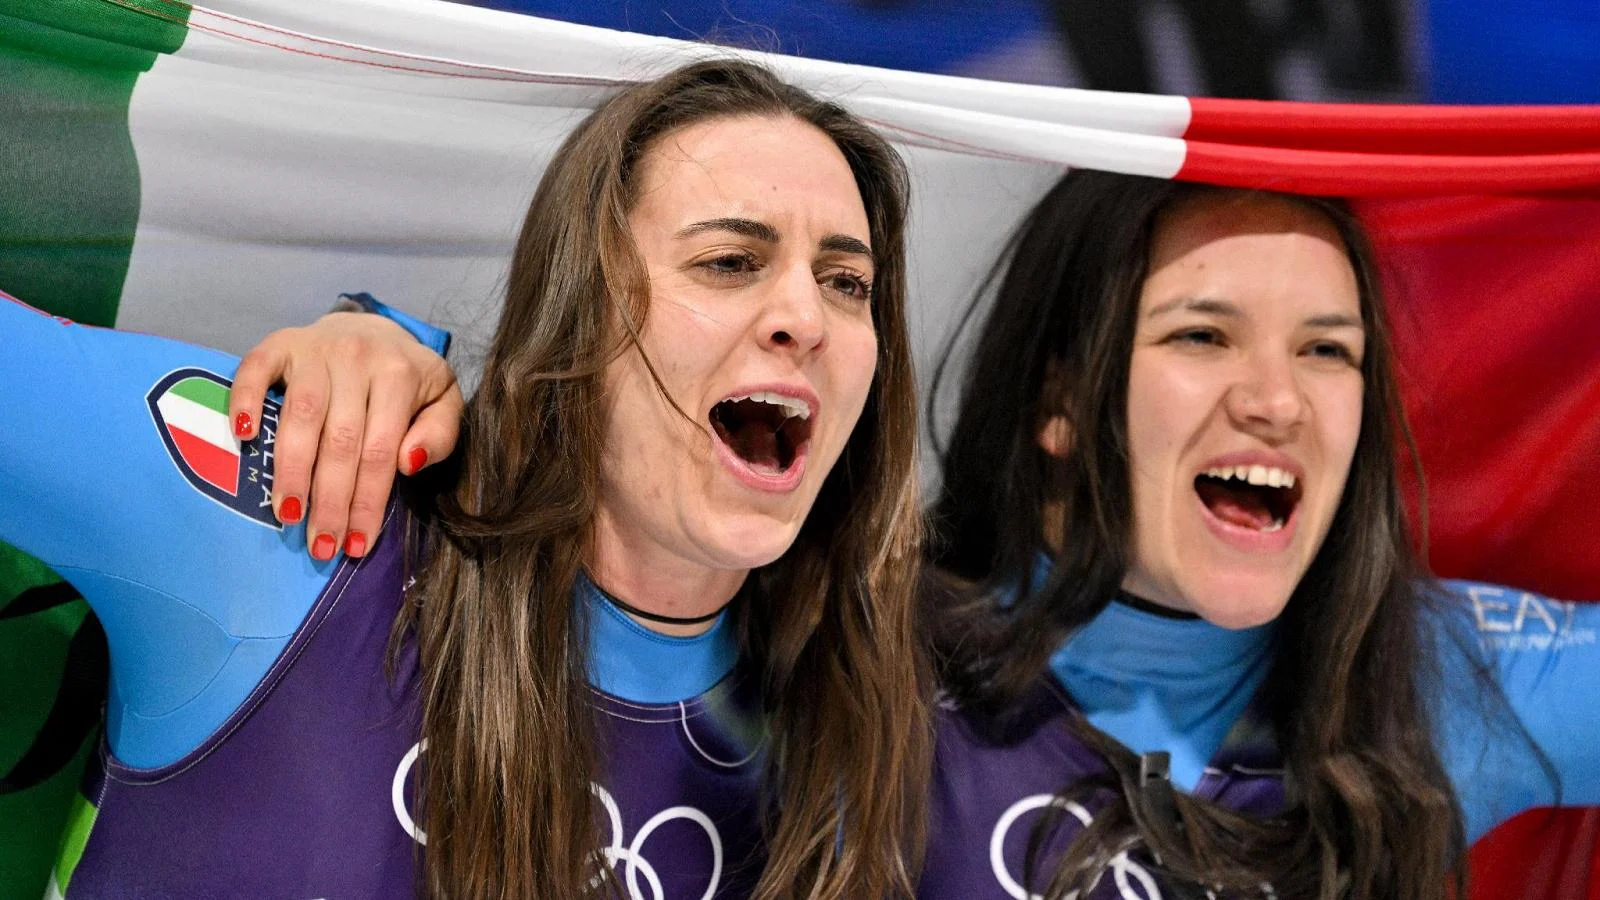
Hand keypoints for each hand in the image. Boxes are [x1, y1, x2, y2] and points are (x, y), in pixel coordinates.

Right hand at [227, 312, 462, 559]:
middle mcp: (357, 358)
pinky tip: (245, 437)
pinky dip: (245, 401)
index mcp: (400, 376)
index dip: (367, 503)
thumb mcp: (442, 402)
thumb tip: (409, 464)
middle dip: (329, 500)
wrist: (374, 328)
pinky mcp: (281, 342)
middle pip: (340, 441)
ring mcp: (316, 348)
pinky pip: (256, 369)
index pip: (381, 452)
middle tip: (320, 545)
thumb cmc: (408, 380)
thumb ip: (440, 434)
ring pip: (300, 416)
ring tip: (287, 514)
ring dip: (290, 470)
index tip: (356, 545)